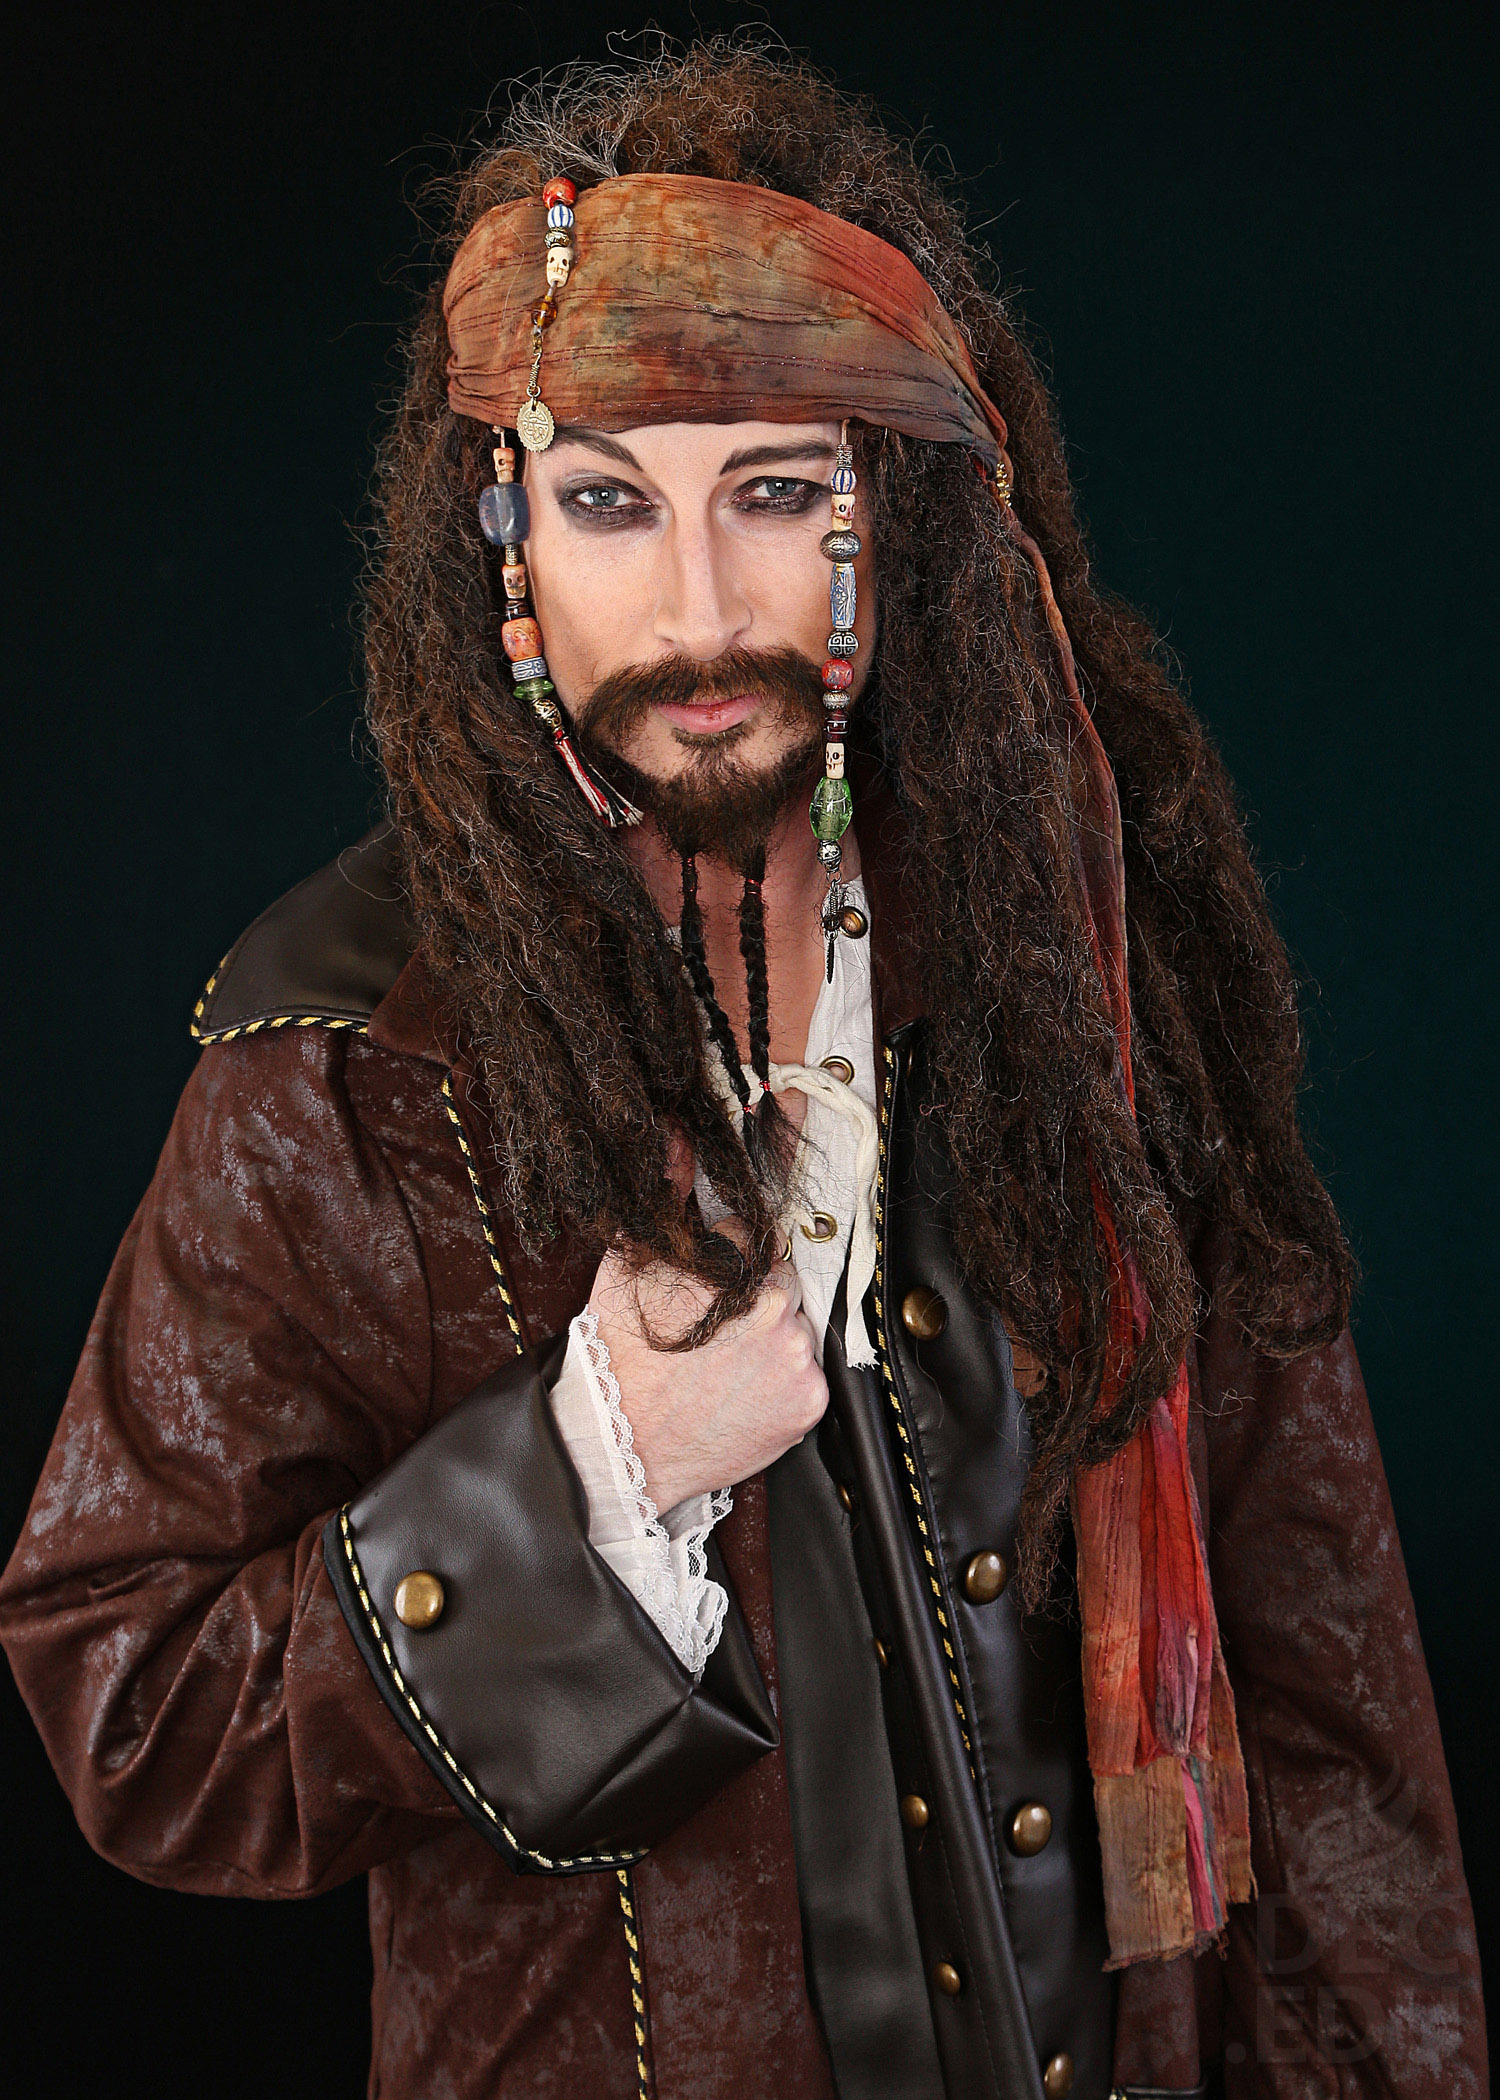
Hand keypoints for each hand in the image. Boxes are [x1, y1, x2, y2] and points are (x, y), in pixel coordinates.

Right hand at [588, 1217, 827, 1514]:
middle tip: (719, 1328)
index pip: (754, 1235)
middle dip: (757, 1295)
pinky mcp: (810, 1401)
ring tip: (727, 1364)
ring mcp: (798, 1356)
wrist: (621, 1442)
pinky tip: (742, 1390)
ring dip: (773, 1338)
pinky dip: (783, 1381)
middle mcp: (778, 1305)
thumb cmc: (619, 1354)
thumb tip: (683, 1143)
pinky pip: (807, 1375)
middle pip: (783, 1281)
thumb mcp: (630, 1261)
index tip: (715, 1280)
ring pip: (798, 1328)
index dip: (731, 1256)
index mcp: (738, 1263)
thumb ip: (666, 1194)